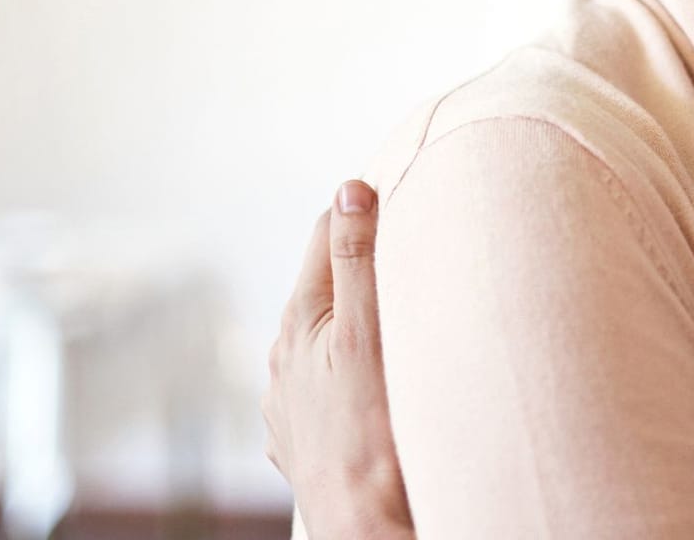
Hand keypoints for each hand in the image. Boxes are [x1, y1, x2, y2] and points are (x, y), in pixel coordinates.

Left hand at [263, 181, 414, 539]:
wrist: (367, 530)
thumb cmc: (373, 438)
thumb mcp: (369, 334)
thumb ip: (359, 260)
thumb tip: (350, 188)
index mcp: (299, 321)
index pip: (326, 233)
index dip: (363, 211)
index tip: (401, 202)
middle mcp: (283, 358)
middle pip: (326, 287)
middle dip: (363, 270)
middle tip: (410, 263)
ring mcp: (289, 403)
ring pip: (325, 340)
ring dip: (354, 327)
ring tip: (397, 329)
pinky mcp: (302, 441)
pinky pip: (326, 388)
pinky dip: (348, 376)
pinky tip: (374, 390)